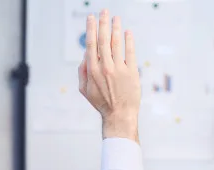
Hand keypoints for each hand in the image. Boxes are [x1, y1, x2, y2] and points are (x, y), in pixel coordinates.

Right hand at [79, 10, 140, 141]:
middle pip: (103, 40)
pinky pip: (130, 53)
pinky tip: (128, 32)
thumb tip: (85, 56)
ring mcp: (118, 69)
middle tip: (105, 11)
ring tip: (116, 18)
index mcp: (92, 70)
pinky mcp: (131, 72)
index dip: (91, 29)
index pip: (91, 44)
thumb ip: (82, 72)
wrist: (119, 115)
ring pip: (116, 44)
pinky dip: (129, 41)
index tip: (91, 18)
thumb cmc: (101, 103)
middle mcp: (104, 67)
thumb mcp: (84, 90)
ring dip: (116, 28)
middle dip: (103, 23)